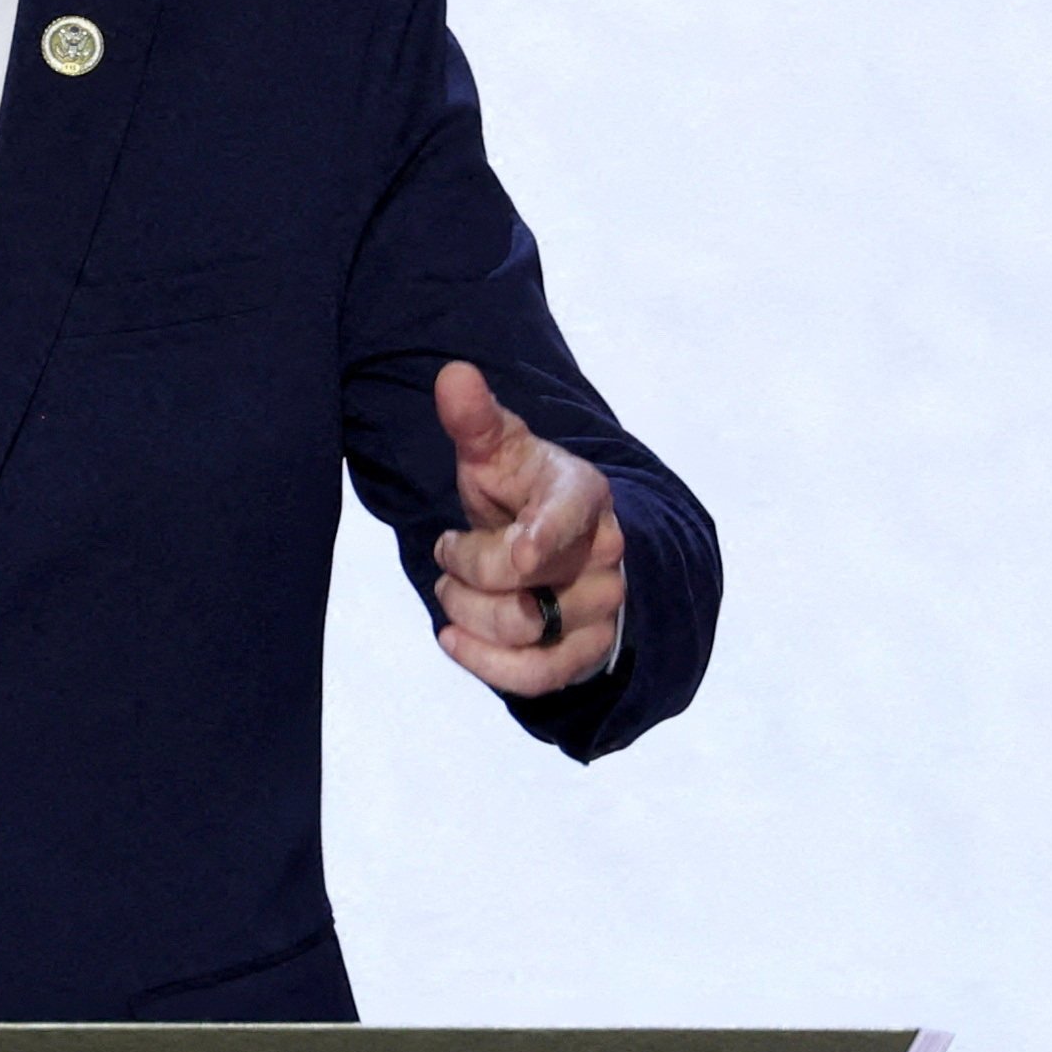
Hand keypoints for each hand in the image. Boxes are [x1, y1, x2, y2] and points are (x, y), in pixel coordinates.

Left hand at [429, 360, 624, 695]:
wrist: (556, 546)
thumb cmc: (519, 492)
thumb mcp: (497, 451)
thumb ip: (474, 419)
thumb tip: (453, 374)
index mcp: (583, 493)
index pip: (573, 514)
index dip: (546, 536)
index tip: (520, 552)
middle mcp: (604, 553)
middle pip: (520, 577)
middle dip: (464, 567)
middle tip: (448, 551)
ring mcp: (600, 607)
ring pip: (522, 627)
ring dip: (466, 611)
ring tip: (452, 590)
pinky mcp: (587, 653)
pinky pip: (538, 677)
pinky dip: (487, 664)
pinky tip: (452, 640)